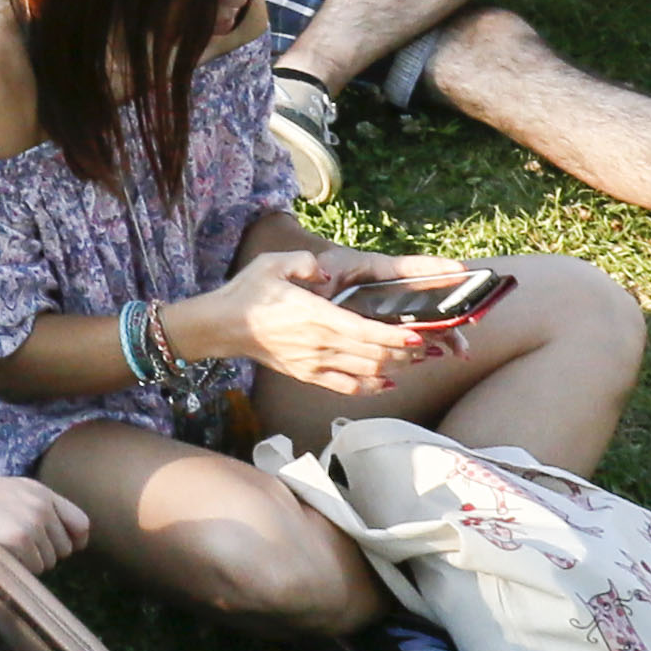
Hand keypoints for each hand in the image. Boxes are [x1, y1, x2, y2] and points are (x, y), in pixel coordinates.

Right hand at [0, 472, 88, 573]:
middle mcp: (41, 504)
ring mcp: (32, 520)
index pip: (80, 522)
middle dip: (44, 555)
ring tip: (2, 548)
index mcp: (40, 491)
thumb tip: (54, 538)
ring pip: (48, 561)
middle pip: (65, 548)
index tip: (60, 549)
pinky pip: (32, 567)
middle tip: (15, 549)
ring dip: (29, 563)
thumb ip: (32, 508)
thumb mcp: (6, 493)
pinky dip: (17, 567)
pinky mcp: (20, 537)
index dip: (74, 541)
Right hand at [175, 253, 451, 396]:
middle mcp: (319, 343)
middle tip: (428, 345)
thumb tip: (325, 272)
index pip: (365, 332)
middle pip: (374, 356)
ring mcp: (315, 363)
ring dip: (395, 368)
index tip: (418, 335)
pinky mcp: (308, 375)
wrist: (222, 326)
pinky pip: (348, 387)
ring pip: (367, 372)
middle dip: (406, 353)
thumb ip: (304, 263)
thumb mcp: (272, 264)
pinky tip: (388, 381)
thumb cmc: (248, 292)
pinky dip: (372, 387)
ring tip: (415, 359)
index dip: (395, 337)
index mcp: (315, 315)